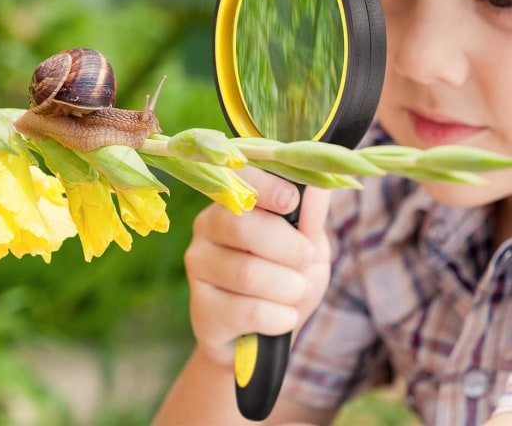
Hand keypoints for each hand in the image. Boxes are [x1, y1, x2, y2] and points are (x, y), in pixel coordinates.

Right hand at [185, 166, 331, 367]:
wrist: (262, 338)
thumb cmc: (285, 279)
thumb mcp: (308, 246)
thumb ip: (310, 217)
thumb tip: (320, 186)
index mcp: (231, 202)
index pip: (238, 181)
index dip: (264, 186)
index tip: (291, 200)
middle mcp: (206, 228)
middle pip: (242, 226)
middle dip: (289, 247)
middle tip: (306, 260)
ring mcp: (198, 268)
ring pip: (248, 273)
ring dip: (289, 287)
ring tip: (297, 291)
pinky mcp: (202, 309)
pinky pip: (249, 311)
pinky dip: (280, 317)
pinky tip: (283, 317)